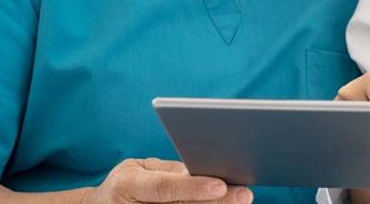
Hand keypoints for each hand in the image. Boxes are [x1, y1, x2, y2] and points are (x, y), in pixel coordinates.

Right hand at [83, 158, 251, 203]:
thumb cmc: (125, 184)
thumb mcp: (138, 169)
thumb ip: (168, 172)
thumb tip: (202, 171)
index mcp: (127, 184)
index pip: (163, 188)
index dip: (192, 187)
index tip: (221, 184)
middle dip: (215, 203)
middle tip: (244, 195)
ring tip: (238, 202)